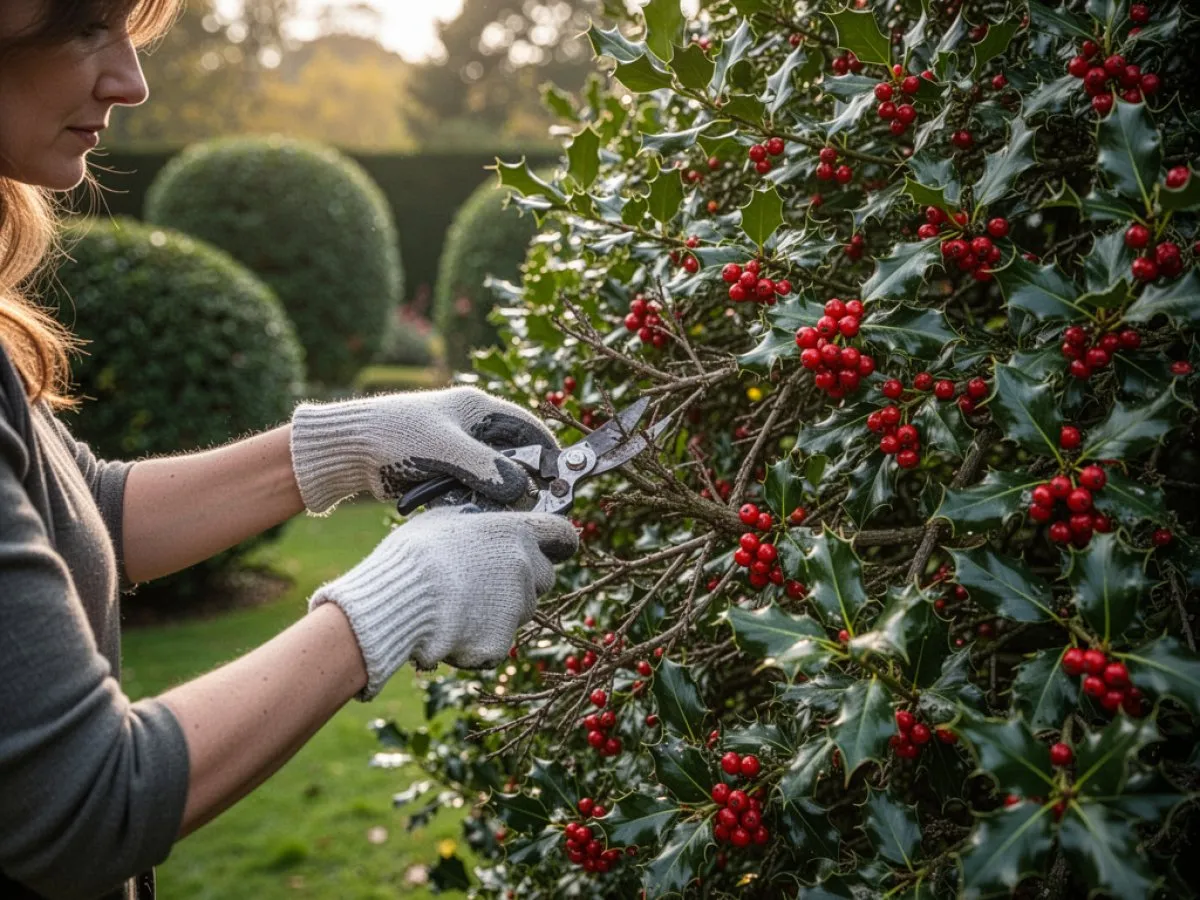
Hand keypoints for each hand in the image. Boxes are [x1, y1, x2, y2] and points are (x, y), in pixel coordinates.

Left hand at [290, 387, 557, 514]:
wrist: (347, 449)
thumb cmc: (394, 437)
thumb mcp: (445, 449)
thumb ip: (486, 468)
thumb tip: (524, 491)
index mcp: (478, 408)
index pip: (529, 428)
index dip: (548, 454)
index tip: (561, 482)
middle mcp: (472, 427)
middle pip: (515, 455)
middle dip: (526, 480)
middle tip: (537, 508)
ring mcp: (458, 450)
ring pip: (495, 476)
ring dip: (500, 495)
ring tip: (507, 516)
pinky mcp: (443, 471)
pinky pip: (473, 489)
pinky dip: (478, 501)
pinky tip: (480, 516)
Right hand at [308, 506, 577, 698]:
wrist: (400, 601)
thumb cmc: (415, 553)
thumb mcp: (442, 519)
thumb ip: (471, 520)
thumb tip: (471, 519)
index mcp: (516, 532)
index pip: (561, 533)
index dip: (560, 541)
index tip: (560, 546)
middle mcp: (526, 569)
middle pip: (543, 577)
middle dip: (524, 580)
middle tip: (489, 580)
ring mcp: (517, 609)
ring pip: (520, 611)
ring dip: (500, 610)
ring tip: (458, 605)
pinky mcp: (501, 643)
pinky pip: (496, 642)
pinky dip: (479, 639)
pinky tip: (449, 629)